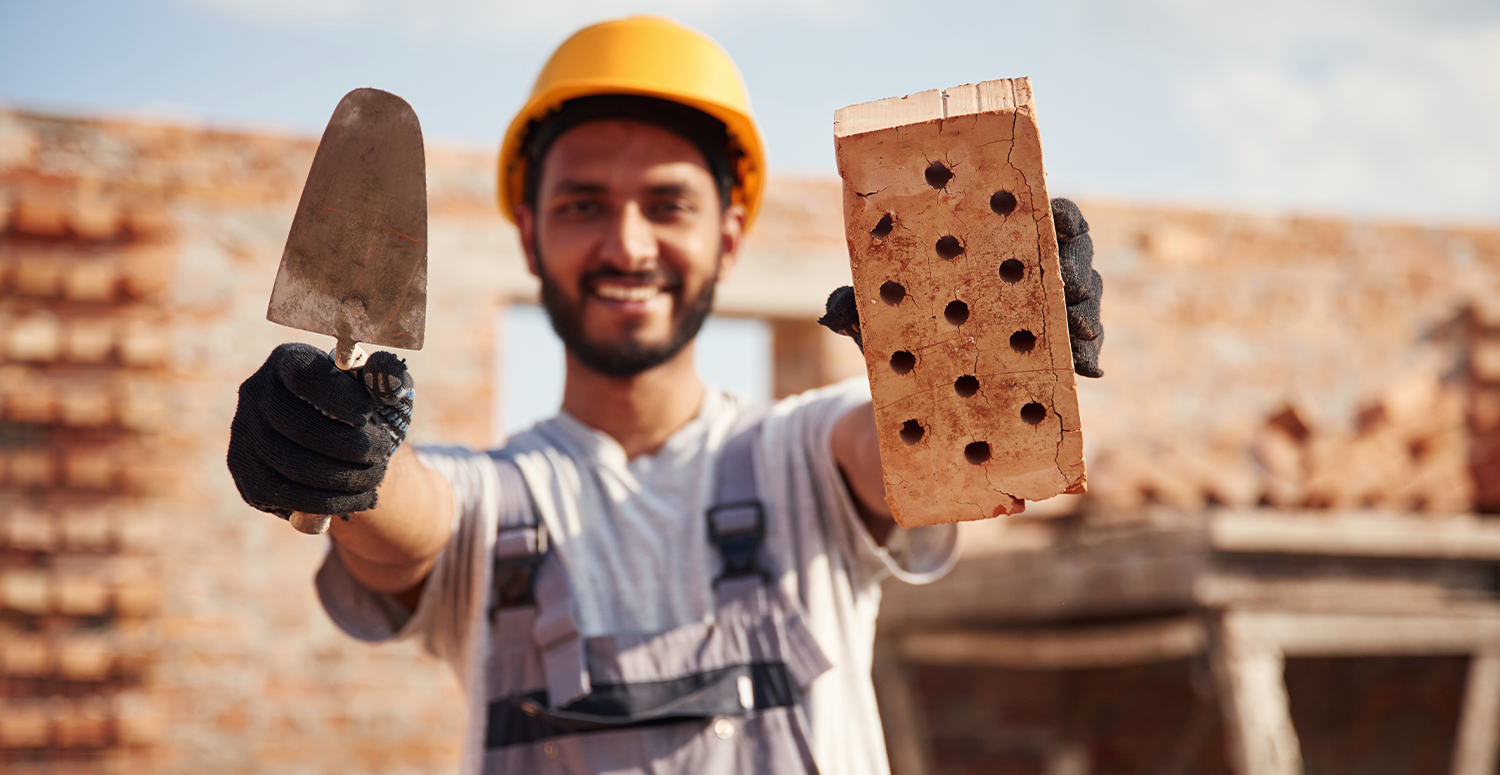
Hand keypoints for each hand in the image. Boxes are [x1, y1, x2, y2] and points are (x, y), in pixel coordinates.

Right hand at [227, 343, 414, 518]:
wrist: (339, 446)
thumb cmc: (360, 410)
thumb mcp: (378, 390)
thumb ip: (386, 380)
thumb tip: (387, 375)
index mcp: (287, 361)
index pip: (304, 377)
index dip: (337, 399)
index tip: (366, 418)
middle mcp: (256, 392)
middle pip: (296, 425)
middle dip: (348, 445)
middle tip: (382, 453)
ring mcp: (244, 434)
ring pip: (290, 465)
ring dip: (342, 477)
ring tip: (376, 477)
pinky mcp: (246, 474)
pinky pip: (283, 495)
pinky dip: (326, 501)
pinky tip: (358, 498)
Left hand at [817, 198, 1104, 377]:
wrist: (907, 400)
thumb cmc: (894, 334)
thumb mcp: (873, 317)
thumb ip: (855, 306)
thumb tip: (832, 310)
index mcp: (988, 243)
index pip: (1035, 211)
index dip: (1054, 213)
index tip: (1057, 224)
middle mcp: (1026, 270)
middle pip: (1073, 250)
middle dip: (1076, 265)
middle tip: (1066, 288)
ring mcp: (1047, 313)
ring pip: (1085, 297)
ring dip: (1087, 312)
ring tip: (1079, 335)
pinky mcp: (1055, 358)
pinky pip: (1083, 350)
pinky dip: (1087, 357)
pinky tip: (1085, 371)